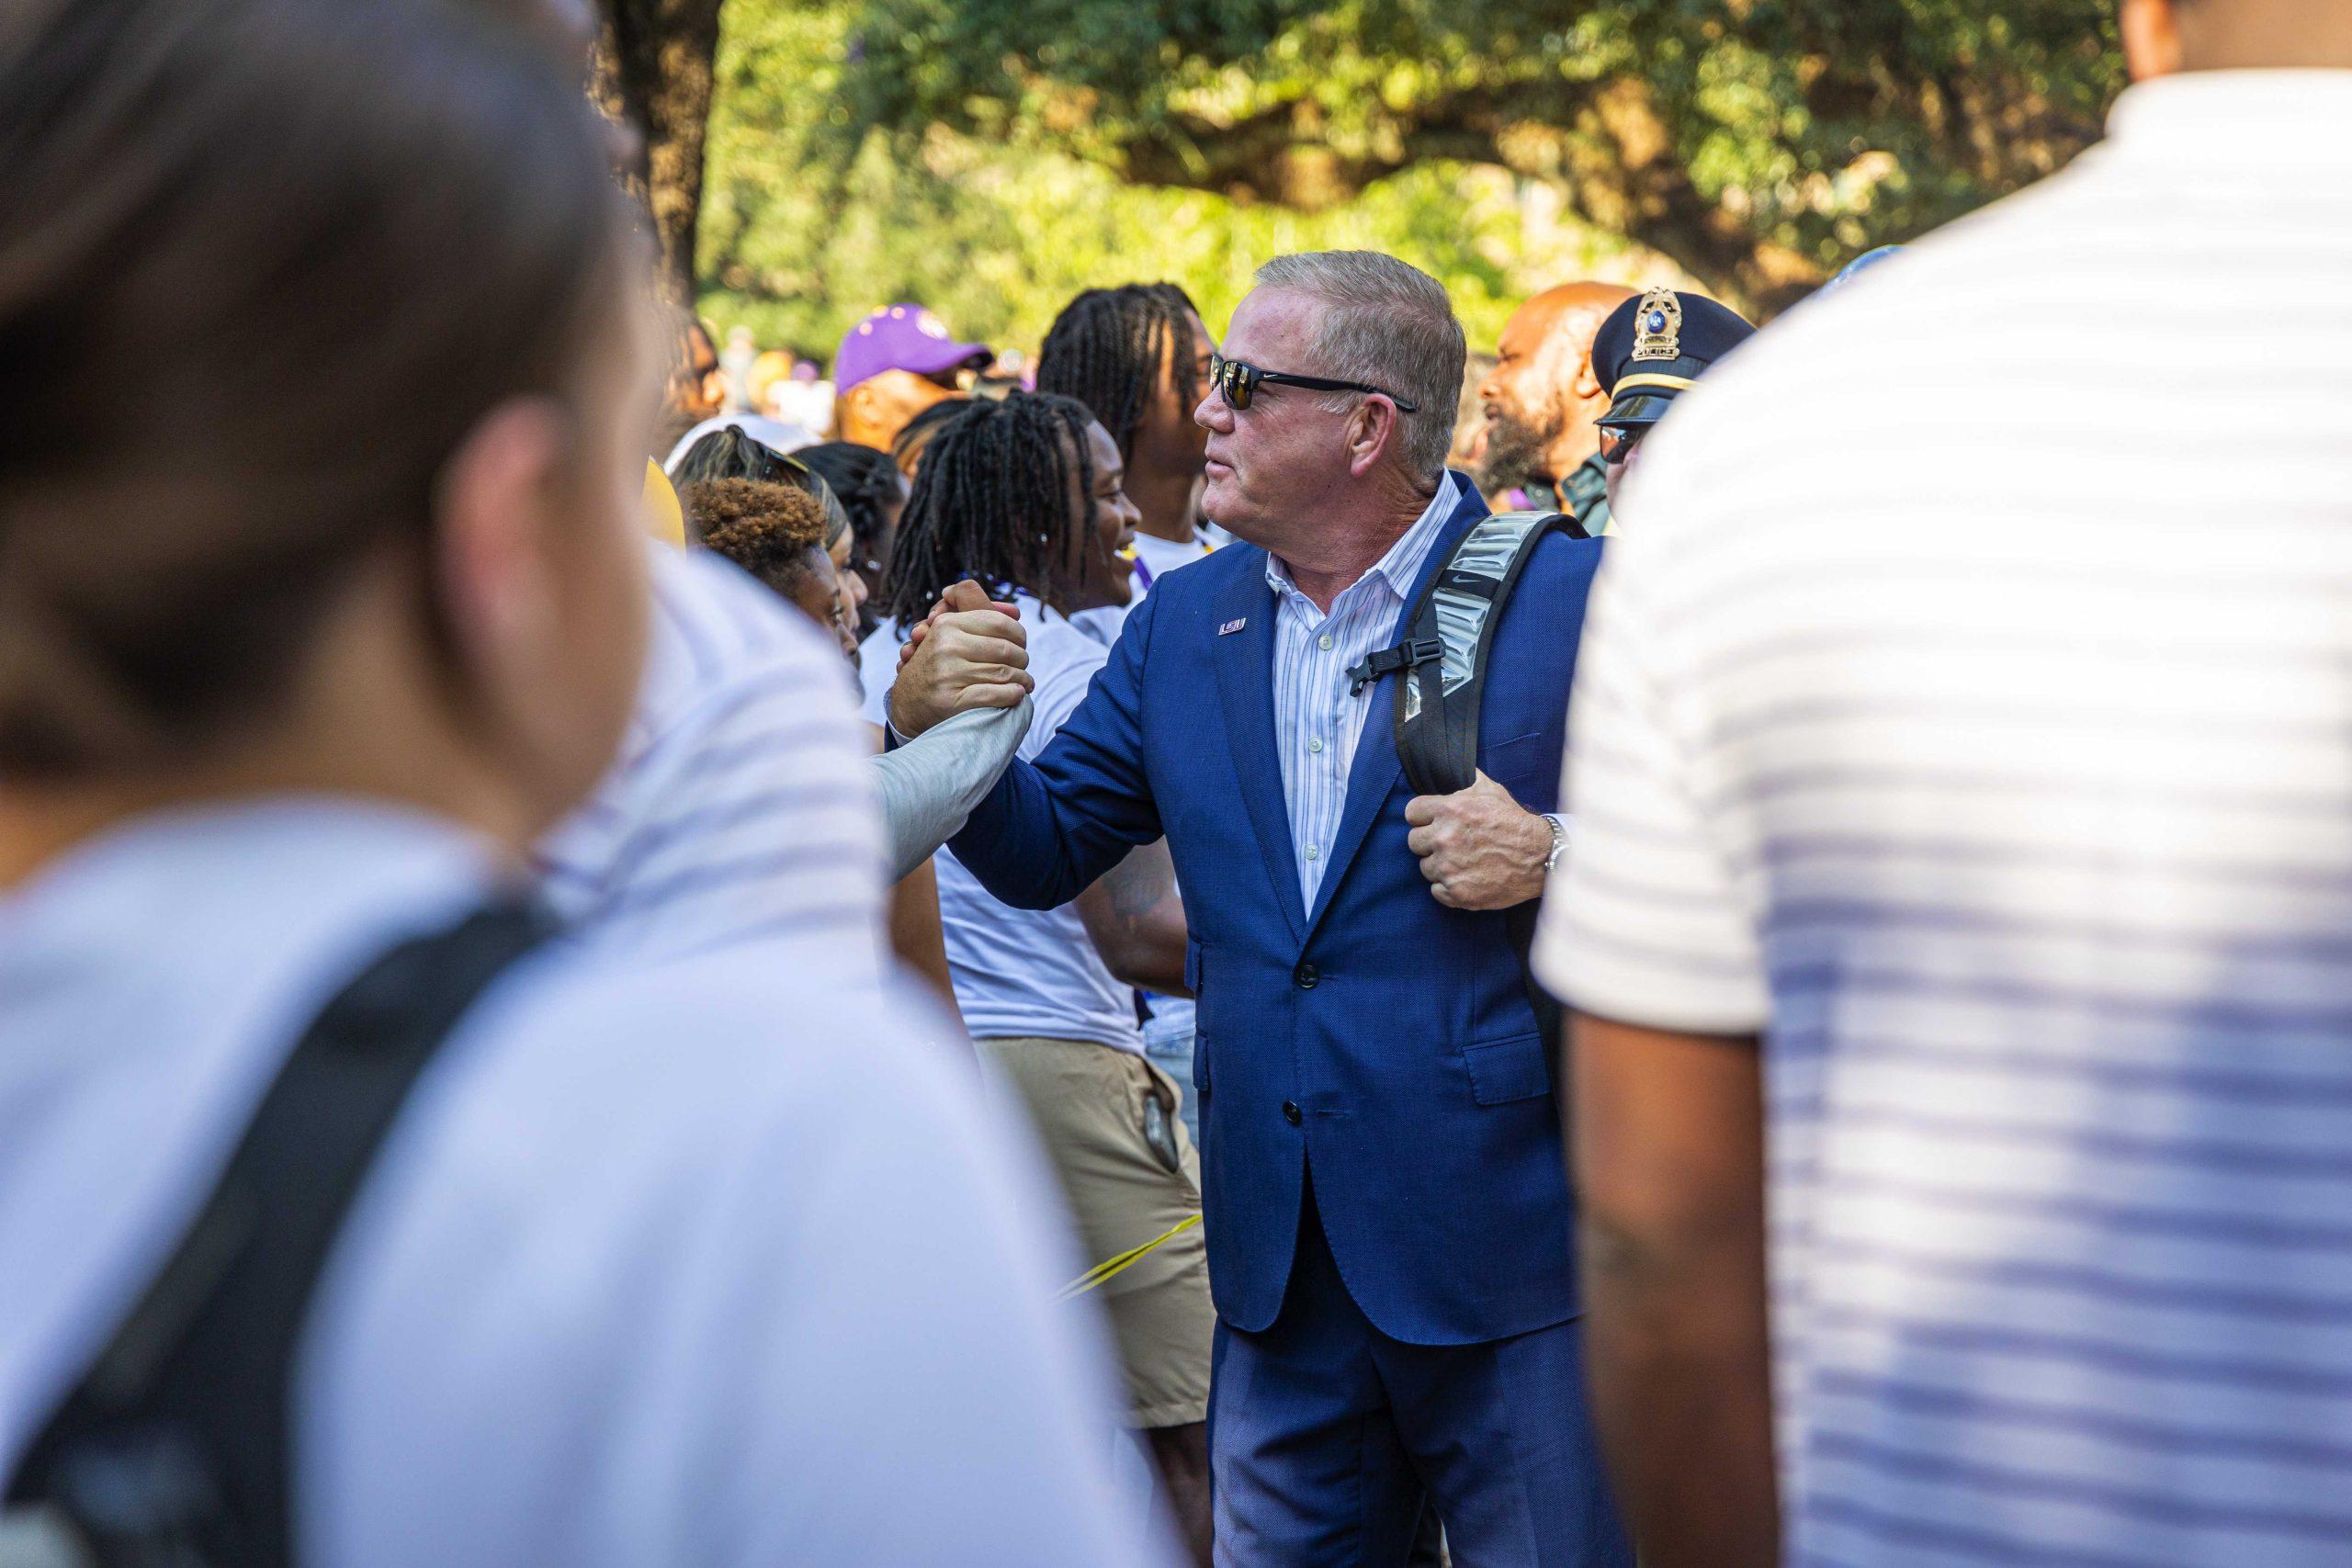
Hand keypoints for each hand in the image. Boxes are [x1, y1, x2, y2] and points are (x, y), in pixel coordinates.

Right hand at [886, 580, 1030, 736]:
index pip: (999, 622)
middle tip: (1024, 667)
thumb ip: (976, 618)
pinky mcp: (951, 700)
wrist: (906, 706)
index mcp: (947, 624)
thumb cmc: (934, 668)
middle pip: (1006, 648)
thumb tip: (1015, 611)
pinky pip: (994, 694)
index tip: (1020, 645)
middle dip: (1022, 659)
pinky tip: (1017, 695)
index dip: (1018, 634)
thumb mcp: (946, 635)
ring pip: (1004, 672)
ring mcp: (947, 673)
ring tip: (1026, 683)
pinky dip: (1012, 695)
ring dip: (1022, 680)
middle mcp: (946, 645)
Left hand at [1404, 771, 1551, 909]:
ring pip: (1425, 867)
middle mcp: (1444, 839)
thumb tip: (1453, 769)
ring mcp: (1449, 868)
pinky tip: (1466, 878)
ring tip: (1463, 861)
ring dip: (1440, 865)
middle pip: (1414, 842)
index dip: (1422, 817)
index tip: (1432, 822)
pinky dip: (1448, 888)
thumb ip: (1466, 781)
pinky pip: (1436, 891)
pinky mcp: (1457, 893)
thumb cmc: (1515, 822)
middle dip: (1430, 842)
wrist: (1541, 857)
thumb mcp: (1491, 791)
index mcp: (1449, 810)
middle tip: (1451, 843)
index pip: (1411, 813)